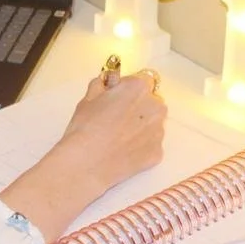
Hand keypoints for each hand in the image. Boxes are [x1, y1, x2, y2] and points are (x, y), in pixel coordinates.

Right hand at [56, 71, 166, 191]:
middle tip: (118, 120)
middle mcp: (154, 106)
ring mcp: (159, 131)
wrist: (87, 163)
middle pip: (151, 102)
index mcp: (138, 87)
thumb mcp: (88, 99)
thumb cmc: (85, 127)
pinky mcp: (158, 152)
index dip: (129, 89)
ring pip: (153, 124)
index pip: (143, 80)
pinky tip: (123, 152)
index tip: (119, 98)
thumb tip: (108, 81)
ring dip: (141, 127)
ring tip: (120, 138)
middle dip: (139, 107)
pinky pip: (151, 145)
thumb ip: (102, 85)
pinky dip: (141, 147)